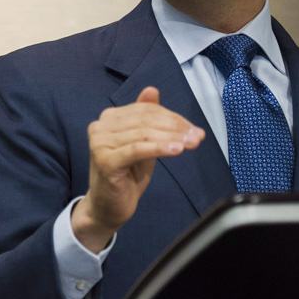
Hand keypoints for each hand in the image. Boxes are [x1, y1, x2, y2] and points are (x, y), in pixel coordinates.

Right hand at [71, 87, 204, 251]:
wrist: (108, 208)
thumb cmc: (126, 176)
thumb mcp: (142, 143)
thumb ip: (146, 118)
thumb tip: (152, 90)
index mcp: (109, 119)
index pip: (146, 111)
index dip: (172, 117)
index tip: (193, 129)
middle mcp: (100, 127)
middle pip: (146, 120)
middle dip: (176, 127)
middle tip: (198, 137)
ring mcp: (100, 143)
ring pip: (144, 134)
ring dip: (173, 138)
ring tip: (192, 144)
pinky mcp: (105, 160)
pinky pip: (138, 149)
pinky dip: (160, 148)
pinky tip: (177, 149)